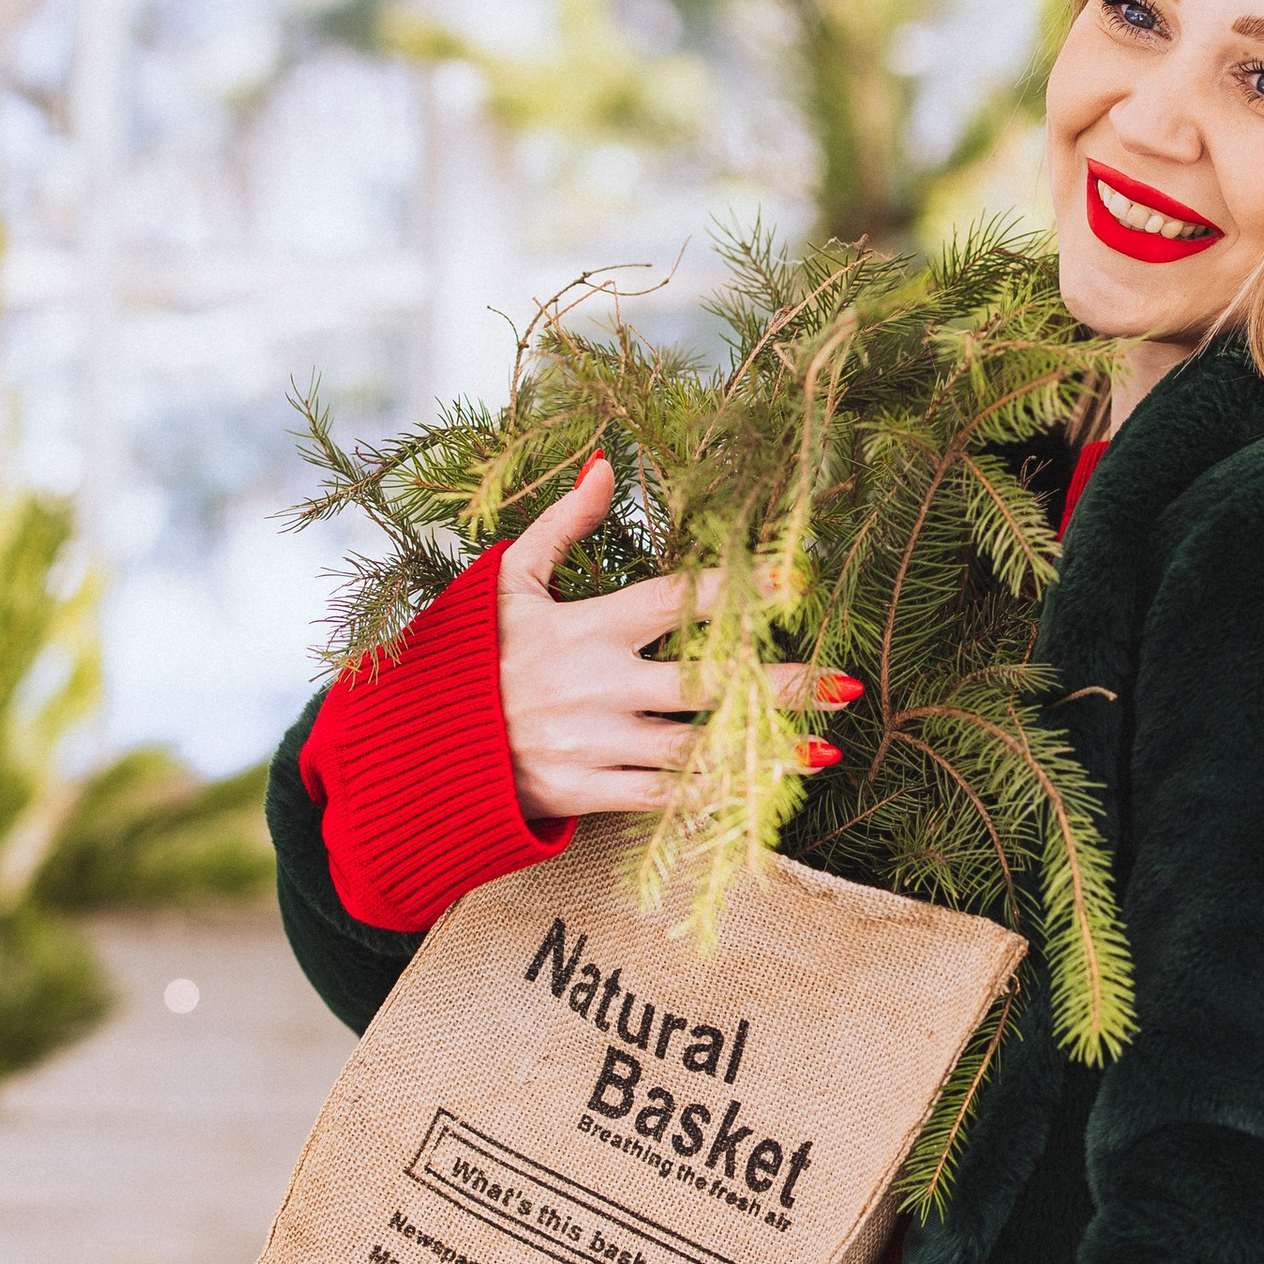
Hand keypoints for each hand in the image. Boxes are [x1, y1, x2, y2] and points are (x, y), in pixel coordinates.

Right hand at [494, 456, 854, 822]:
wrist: (418, 748)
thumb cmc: (469, 656)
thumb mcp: (505, 582)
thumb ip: (560, 526)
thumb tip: (605, 463)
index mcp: (583, 627)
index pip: (673, 601)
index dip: (735, 590)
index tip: (795, 580)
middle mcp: (595, 686)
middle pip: (704, 683)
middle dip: (778, 684)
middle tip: (845, 684)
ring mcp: (592, 744)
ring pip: (694, 750)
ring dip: (761, 752)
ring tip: (824, 751)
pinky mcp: (585, 793)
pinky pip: (662, 799)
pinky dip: (713, 798)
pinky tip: (762, 795)